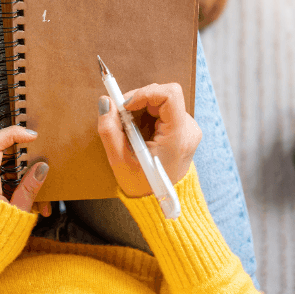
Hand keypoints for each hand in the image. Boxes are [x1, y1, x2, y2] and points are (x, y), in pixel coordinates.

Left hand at [0, 126, 51, 215]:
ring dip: (26, 177)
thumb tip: (42, 167)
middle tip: (42, 160)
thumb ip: (30, 188)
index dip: (12, 134)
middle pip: (1, 151)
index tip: (32, 136)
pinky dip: (20, 188)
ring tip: (41, 199)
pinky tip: (35, 205)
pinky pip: (5, 180)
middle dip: (25, 156)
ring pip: (6, 167)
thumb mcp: (17, 212)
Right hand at [97, 83, 201, 197]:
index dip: (145, 93)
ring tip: (129, 130)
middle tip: (120, 118)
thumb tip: (106, 102)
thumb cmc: (142, 185)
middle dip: (138, 101)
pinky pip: (163, 110)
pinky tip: (139, 132)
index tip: (126, 106)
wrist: (161, 200)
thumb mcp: (119, 162)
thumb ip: (109, 130)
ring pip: (162, 101)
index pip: (170, 95)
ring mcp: (188, 128)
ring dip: (141, 109)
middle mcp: (188, 129)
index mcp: (178, 137)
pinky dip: (146, 114)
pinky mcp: (183, 128)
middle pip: (163, 96)